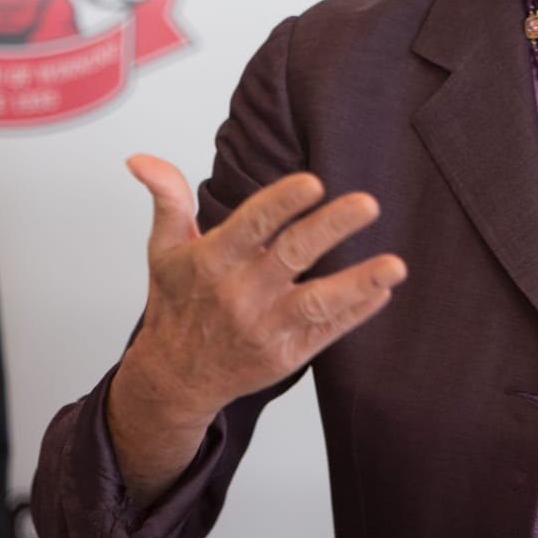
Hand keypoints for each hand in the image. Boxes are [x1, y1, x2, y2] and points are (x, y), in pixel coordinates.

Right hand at [105, 154, 406, 506]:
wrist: (174, 379)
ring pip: (318, 302)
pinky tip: (383, 291)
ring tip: (395, 265)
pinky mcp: (286, 355)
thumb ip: (167, 198)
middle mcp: (241, 294)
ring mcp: (266, 328)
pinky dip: (357, 313)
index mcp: (213, 261)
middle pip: (293, 255)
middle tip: (368, 203)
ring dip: (358, 282)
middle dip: (332, 228)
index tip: (313, 182)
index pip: (250, 226)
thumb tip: (141, 158)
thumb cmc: (176, 304)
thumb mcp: (164, 249)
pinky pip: (327, 331)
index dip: (281, 203)